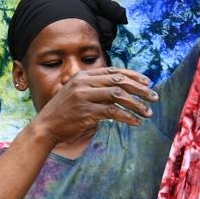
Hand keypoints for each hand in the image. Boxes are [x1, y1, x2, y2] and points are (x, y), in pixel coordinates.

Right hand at [31, 68, 157, 145]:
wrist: (45, 126)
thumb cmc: (64, 112)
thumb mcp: (77, 93)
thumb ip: (95, 88)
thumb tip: (120, 89)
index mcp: (83, 76)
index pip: (114, 71)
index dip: (133, 75)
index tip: (148, 82)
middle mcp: (84, 83)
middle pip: (119, 81)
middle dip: (140, 89)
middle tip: (154, 97)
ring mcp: (84, 97)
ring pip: (118, 96)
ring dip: (136, 104)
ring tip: (148, 112)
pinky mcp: (86, 112)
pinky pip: (112, 112)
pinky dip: (127, 117)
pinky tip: (136, 122)